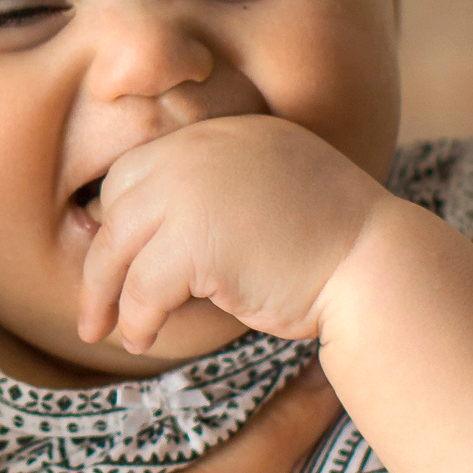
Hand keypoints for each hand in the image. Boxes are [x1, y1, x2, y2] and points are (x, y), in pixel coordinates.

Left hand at [76, 114, 390, 353]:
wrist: (378, 268)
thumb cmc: (333, 248)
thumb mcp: (271, 195)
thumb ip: (217, 196)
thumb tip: (149, 239)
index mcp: (224, 134)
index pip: (140, 169)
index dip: (121, 218)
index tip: (115, 259)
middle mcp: (202, 149)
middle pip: (117, 203)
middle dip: (101, 259)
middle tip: (94, 307)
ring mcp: (195, 189)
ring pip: (119, 248)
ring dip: (106, 297)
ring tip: (105, 331)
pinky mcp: (196, 239)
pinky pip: (141, 287)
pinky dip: (136, 319)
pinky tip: (142, 338)